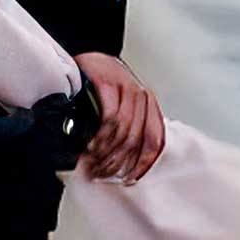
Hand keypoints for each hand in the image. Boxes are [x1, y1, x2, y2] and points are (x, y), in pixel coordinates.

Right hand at [74, 52, 167, 180]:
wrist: (84, 62)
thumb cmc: (101, 87)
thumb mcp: (120, 107)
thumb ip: (128, 130)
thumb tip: (125, 163)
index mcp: (148, 103)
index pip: (154, 138)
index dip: (144, 162)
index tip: (131, 177)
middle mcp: (141, 95)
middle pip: (136, 138)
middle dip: (119, 162)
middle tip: (104, 174)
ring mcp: (126, 86)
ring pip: (123, 131)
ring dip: (107, 153)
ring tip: (95, 164)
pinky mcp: (108, 82)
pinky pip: (109, 118)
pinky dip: (101, 137)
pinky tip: (92, 147)